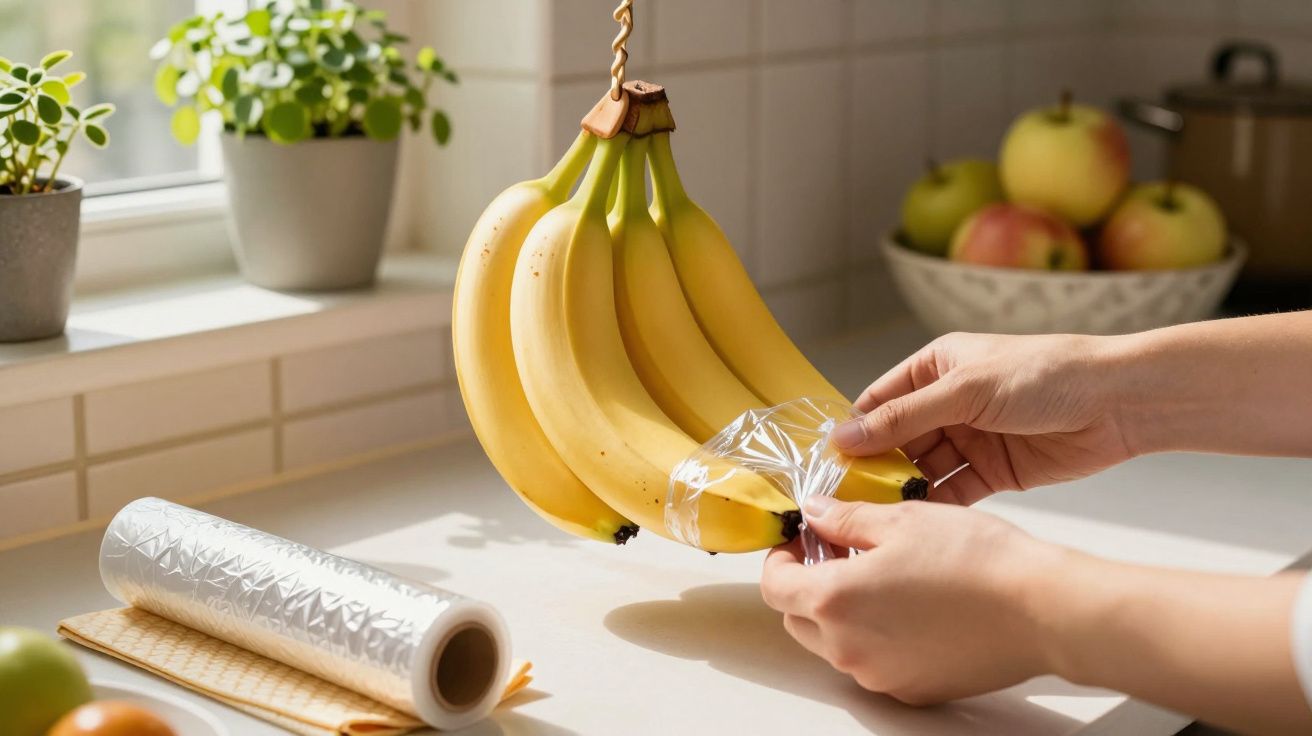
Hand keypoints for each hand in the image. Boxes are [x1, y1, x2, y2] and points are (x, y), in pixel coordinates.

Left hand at [760, 496, 1063, 704]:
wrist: (1041, 609)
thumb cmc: (977, 560)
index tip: (801, 539)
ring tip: (881, 575)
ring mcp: (879, 674)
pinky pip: (873, 662)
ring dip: (841, 611)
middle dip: (807, 585)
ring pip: (834, 644)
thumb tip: (814, 513)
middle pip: (797, 618)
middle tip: (839, 551)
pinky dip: (876, 635)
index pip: (774, 586)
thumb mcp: (902, 519)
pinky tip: (910, 605)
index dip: (781, 557)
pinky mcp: (911, 689)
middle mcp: (848, 647)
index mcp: (834, 600)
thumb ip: (844, 519)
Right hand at [833, 332, 1134, 503]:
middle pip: (896, 440)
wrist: (1118, 401)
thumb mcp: (966, 390)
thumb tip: (845, 437)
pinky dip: (936, 505)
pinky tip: (919, 523)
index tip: (830, 465)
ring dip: (904, 490)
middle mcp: (948, 403)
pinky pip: (953, 491)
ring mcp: (971, 438)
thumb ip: (904, 418)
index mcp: (935, 368)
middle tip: (850, 500)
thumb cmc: (1045, 374)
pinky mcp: (994, 471)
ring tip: (881, 517)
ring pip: (922, 468)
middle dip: (876, 468)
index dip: (855, 432)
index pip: (879, 402)